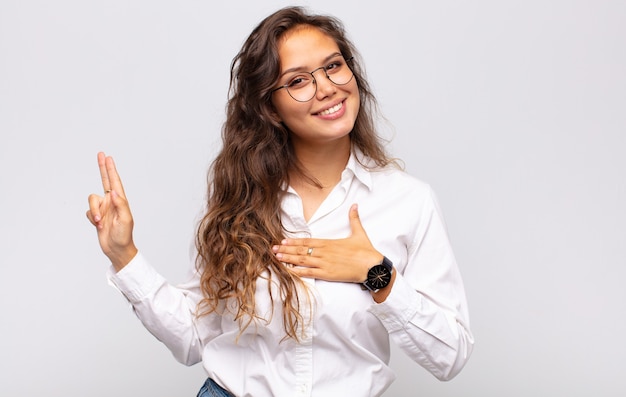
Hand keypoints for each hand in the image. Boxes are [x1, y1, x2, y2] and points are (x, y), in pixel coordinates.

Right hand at [86, 152, 136, 270]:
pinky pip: (88, 211)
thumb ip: (120, 205)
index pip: (114, 181)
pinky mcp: (96, 216)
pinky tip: (98, 225)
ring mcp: (103, 208)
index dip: (111, 169)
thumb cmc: (124, 236)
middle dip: (102, 168)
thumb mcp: (125, 220)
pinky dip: (91, 218)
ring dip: (93, 211)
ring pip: (91, 200)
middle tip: (100, 154)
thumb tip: (113, 192)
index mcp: (120, 200)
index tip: (108, 157)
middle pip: (105, 181)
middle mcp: (111, 202)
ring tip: (100, 221)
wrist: (116, 249)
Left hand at [272, 204, 382, 283]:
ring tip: (276, 258)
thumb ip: (354, 219)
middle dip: (286, 250)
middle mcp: (324, 252)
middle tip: (273, 249)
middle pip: (301, 250)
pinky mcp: (327, 274)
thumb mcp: (359, 232)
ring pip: (302, 260)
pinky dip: (297, 272)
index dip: (294, 241)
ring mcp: (324, 264)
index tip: (283, 241)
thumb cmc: (366, 251)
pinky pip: (309, 273)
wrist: (372, 266)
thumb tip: (355, 205)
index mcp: (329, 243)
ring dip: (288, 259)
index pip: (307, 241)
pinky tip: (288, 271)